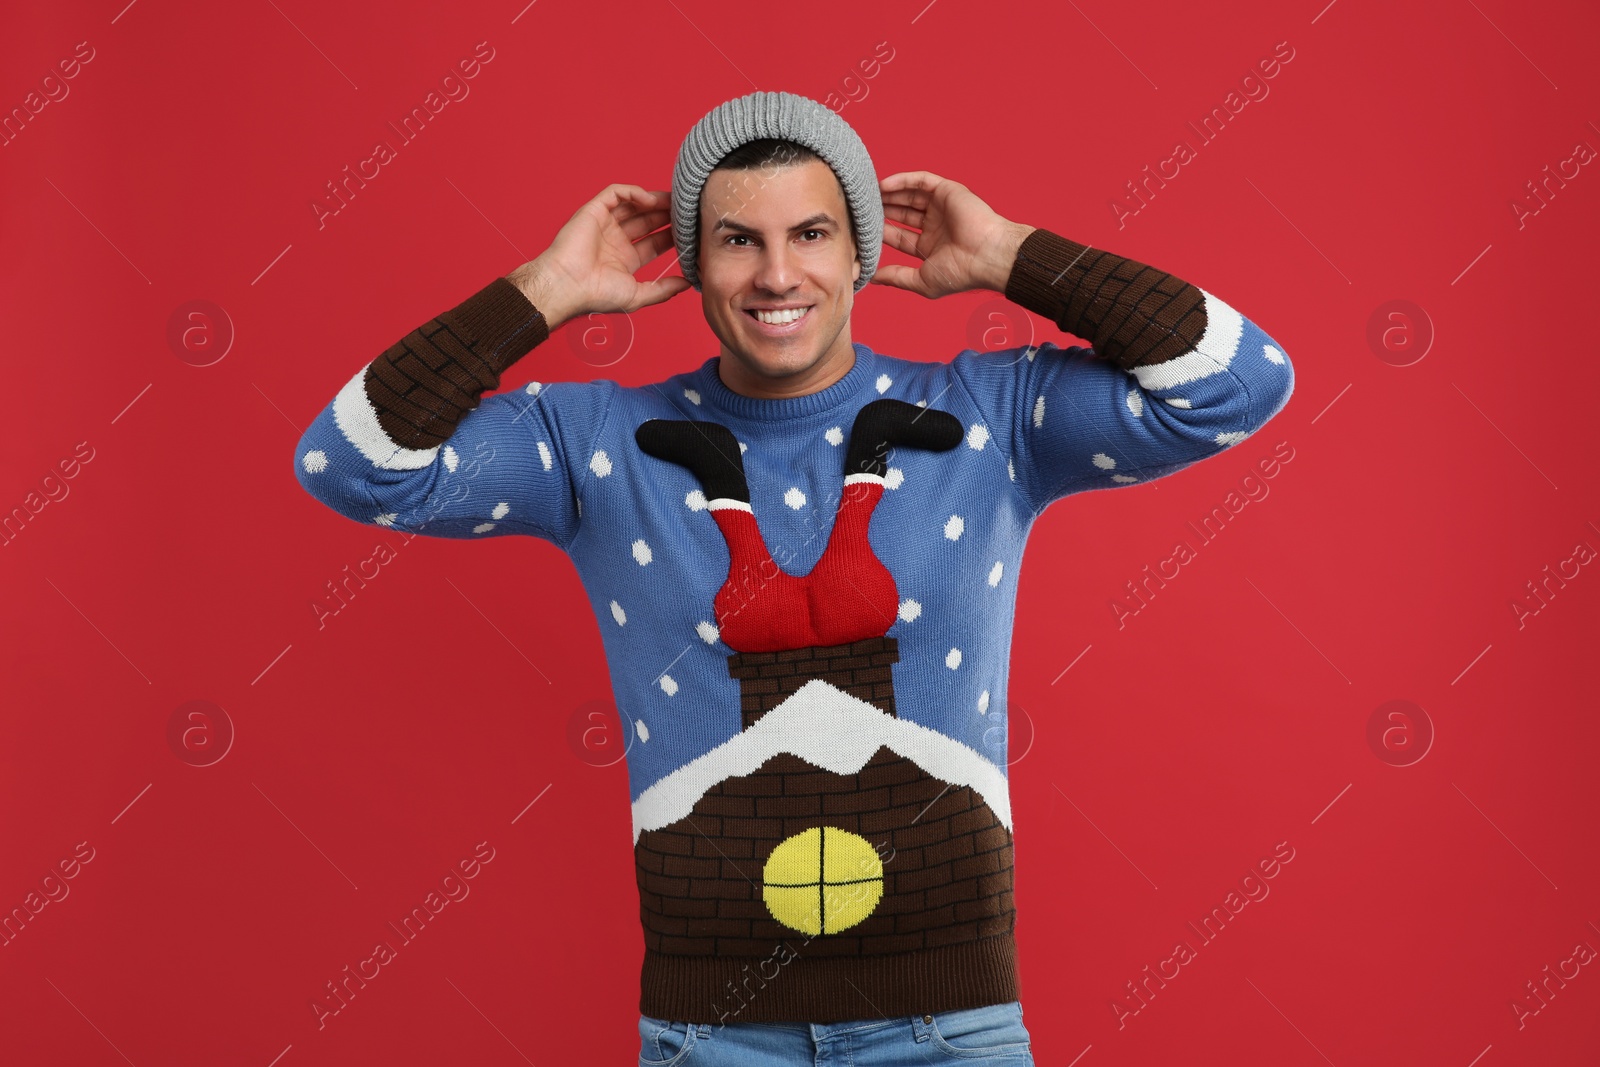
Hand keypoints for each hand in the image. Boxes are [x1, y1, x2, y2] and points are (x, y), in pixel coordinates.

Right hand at [507, 185, 690, 327]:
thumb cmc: (597, 295)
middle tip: (687, 212)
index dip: (671, 236)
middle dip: (667, 216)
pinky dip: (633, 192)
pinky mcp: (593, 211)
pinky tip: (650, 200)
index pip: (653, 242)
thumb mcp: (638, 295)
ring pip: (633, 205)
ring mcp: (603, 225)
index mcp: (624, 260)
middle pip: (646, 221)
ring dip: (654, 201)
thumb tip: (687, 284)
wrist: (568, 285)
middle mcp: (614, 240)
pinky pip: (615, 193)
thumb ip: (663, 290)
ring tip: (674, 202)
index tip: (690, 232)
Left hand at [872, 171, 1033, 298]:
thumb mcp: (921, 280)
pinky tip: (884, 185)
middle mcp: (935, 226)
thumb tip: (871, 278)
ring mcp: (942, 208)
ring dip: (889, 194)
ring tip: (868, 195)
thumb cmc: (960, 273)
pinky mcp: (947, 191)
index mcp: (930, 247)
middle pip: (902, 214)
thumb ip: (896, 277)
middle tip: (860, 209)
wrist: (987, 256)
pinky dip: (903, 181)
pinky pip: (921, 181)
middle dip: (882, 211)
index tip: (861, 231)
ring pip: (909, 196)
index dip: (881, 233)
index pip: (899, 236)